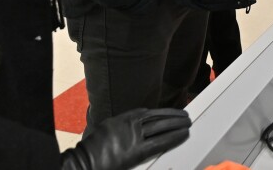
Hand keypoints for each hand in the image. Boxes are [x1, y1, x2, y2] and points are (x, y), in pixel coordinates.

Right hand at [61, 108, 190, 169]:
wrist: (86, 160)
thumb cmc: (93, 148)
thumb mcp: (107, 128)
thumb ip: (121, 125)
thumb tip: (133, 125)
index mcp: (123, 118)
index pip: (147, 113)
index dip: (161, 112)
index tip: (169, 112)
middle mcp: (131, 125)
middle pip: (157, 118)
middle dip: (173, 116)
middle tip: (185, 115)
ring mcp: (135, 137)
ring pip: (162, 127)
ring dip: (177, 124)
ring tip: (187, 123)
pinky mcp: (138, 151)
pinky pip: (161, 142)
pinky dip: (173, 137)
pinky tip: (182, 134)